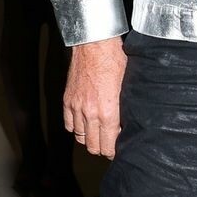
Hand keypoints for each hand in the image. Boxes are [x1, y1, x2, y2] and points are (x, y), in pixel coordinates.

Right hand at [63, 36, 126, 157]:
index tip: (118, 151)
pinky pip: (69, 125)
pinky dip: (76, 128)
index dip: (114, 152)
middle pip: (93, 146)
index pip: (108, 146)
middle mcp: (90, 114)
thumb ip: (125, 110)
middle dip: (102, 148)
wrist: (95, 45)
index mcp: (108, 113)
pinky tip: (85, 124)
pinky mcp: (68, 101)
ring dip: (89, 139)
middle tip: (109, 145)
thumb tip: (127, 126)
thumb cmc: (115, 61)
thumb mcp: (128, 88)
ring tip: (98, 135)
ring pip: (80, 137)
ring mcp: (76, 108)